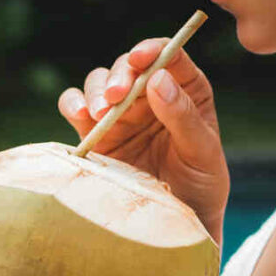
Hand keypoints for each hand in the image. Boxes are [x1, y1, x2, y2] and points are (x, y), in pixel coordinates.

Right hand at [57, 39, 229, 244]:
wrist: (175, 226)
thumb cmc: (200, 186)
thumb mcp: (202, 152)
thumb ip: (183, 116)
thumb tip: (157, 78)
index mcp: (185, 90)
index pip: (169, 56)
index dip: (153, 49)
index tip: (142, 58)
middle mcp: (150, 96)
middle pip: (128, 67)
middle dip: (120, 75)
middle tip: (117, 95)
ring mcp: (120, 114)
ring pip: (99, 83)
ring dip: (97, 91)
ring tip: (101, 112)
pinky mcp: (95, 135)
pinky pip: (76, 108)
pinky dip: (73, 104)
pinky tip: (80, 115)